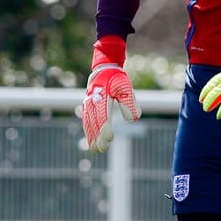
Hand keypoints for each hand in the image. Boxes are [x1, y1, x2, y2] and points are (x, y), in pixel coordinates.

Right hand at [81, 36, 140, 152]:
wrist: (104, 70)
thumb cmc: (117, 79)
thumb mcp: (126, 87)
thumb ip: (129, 102)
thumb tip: (134, 118)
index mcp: (102, 95)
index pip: (103, 114)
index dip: (105, 126)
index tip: (109, 138)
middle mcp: (92, 100)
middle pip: (94, 121)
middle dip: (98, 136)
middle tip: (103, 148)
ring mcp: (87, 104)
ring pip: (88, 123)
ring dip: (91, 136)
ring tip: (95, 150)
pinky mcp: (87, 107)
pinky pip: (86, 121)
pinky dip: (88, 131)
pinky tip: (91, 142)